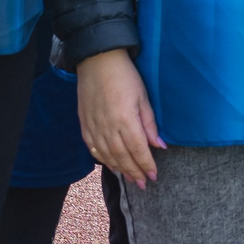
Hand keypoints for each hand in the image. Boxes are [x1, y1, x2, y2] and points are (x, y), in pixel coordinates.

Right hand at [78, 49, 164, 185]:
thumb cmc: (125, 76)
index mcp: (125, 120)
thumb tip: (159, 146)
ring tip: (129, 178)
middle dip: (134, 171)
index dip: (146, 164)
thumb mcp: (143, 97)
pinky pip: (93, 148)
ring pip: (107, 155)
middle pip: (122, 157)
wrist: (97, 60)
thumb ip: (149, 124)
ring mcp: (94, 126)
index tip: (153, 175)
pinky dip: (103, 159)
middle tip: (142, 183)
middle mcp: (108, 127)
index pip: (138, 150)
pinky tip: (111, 164)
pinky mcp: (84, 123)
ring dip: (119, 169)